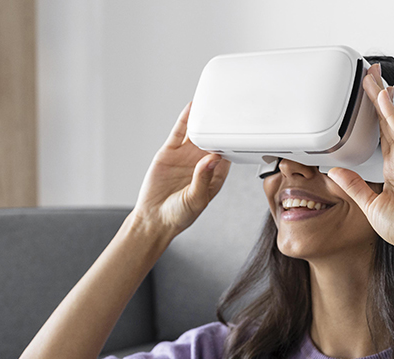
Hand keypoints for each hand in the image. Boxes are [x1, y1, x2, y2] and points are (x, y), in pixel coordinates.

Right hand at [132, 101, 230, 237]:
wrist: (153, 219)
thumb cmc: (179, 216)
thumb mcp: (196, 200)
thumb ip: (203, 179)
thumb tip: (212, 159)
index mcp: (214, 177)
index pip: (227, 155)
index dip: (234, 142)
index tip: (241, 129)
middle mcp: (201, 164)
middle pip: (214, 140)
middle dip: (221, 126)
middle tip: (229, 109)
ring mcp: (185, 157)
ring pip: (198, 133)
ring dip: (204, 119)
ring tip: (212, 102)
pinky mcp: (169, 153)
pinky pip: (179, 133)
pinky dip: (185, 120)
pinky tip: (191, 108)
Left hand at [327, 64, 393, 264]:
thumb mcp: (371, 206)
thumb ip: (354, 186)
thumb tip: (335, 170)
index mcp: (393, 169)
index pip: (379, 134)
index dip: (371, 113)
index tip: (364, 95)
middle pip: (386, 120)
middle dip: (376, 96)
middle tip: (368, 73)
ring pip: (393, 121)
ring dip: (381, 98)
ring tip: (371, 76)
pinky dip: (391, 115)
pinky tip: (382, 99)